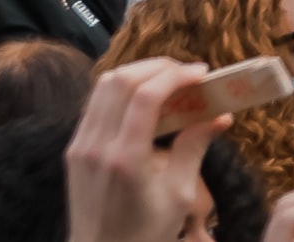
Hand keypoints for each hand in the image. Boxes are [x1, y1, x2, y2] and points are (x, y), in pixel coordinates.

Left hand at [68, 60, 220, 241]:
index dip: (175, 76)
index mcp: (125, 159)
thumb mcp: (179, 196)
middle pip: (120, 81)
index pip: (145, 96)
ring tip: (167, 81)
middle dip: (156, 68)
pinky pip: (94, 104)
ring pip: (102, 86)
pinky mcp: (73, 147)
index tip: (201, 73)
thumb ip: (194, 149)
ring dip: (136, 74)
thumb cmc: (146, 234)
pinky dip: (118, 92)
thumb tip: (220, 116)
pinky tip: (142, 100)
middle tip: (186, 73)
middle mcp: (96, 145)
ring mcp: (79, 144)